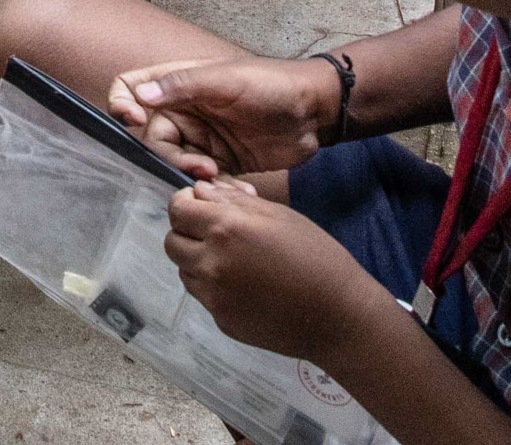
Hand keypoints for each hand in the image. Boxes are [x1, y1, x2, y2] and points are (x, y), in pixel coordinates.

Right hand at [112, 53, 336, 177]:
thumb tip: (140, 96)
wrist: (314, 111)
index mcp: (179, 83)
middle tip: (203, 168)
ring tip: (226, 182)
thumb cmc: (271, 83)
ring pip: (178, 165)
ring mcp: (202, 138)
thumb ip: (182, 86)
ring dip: (197, 179)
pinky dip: (219, 191)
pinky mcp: (222, 162)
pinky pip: (206, 182)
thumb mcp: (226, 80)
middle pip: (154, 140)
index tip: (135, 122)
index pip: (131, 88)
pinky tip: (242, 192)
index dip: (123, 105)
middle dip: (173, 158)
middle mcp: (184, 111)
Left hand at [164, 176, 387, 360]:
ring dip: (197, 260)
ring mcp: (214, 297)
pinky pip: (204, 296)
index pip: (177, 209)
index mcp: (226, 229)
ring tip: (233, 259)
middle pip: (172, 242)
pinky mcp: (222, 321)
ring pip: (184, 270)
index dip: (185, 203)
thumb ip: (234, 200)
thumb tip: (202, 190)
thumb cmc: (316, 257)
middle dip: (187, 232)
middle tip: (214, 231)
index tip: (199, 204)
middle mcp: (212, 263)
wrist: (338, 316)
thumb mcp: (280, 215)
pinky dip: (214, 287)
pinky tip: (246, 285)